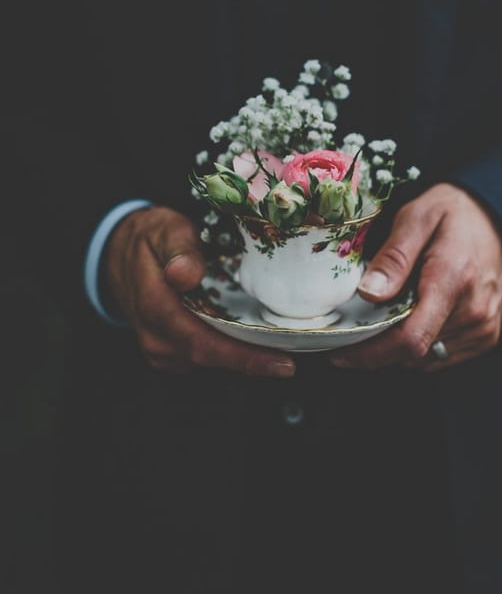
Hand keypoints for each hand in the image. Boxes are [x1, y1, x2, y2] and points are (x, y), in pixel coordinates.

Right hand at [104, 206, 295, 376]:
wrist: (118, 253)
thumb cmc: (149, 238)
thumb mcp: (165, 230)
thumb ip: (179, 250)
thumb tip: (185, 275)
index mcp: (155, 308)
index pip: (202, 343)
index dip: (242, 357)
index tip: (279, 361)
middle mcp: (156, 337)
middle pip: (210, 358)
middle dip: (252, 363)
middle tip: (290, 361)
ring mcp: (160, 348)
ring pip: (208, 361)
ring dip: (243, 358)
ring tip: (280, 351)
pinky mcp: (168, 351)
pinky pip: (202, 357)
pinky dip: (229, 353)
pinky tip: (254, 344)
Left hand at [330, 184, 501, 371]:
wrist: (500, 217)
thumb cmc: (454, 214)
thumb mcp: (417, 218)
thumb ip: (394, 256)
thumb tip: (369, 292)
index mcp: (452, 280)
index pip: (410, 338)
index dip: (370, 354)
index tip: (340, 354)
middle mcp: (473, 311)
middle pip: (412, 353)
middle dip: (375, 348)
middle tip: (351, 330)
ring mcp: (483, 327)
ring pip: (425, 359)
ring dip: (397, 348)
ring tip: (382, 319)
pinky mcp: (487, 336)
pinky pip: (442, 357)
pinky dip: (420, 347)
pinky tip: (410, 320)